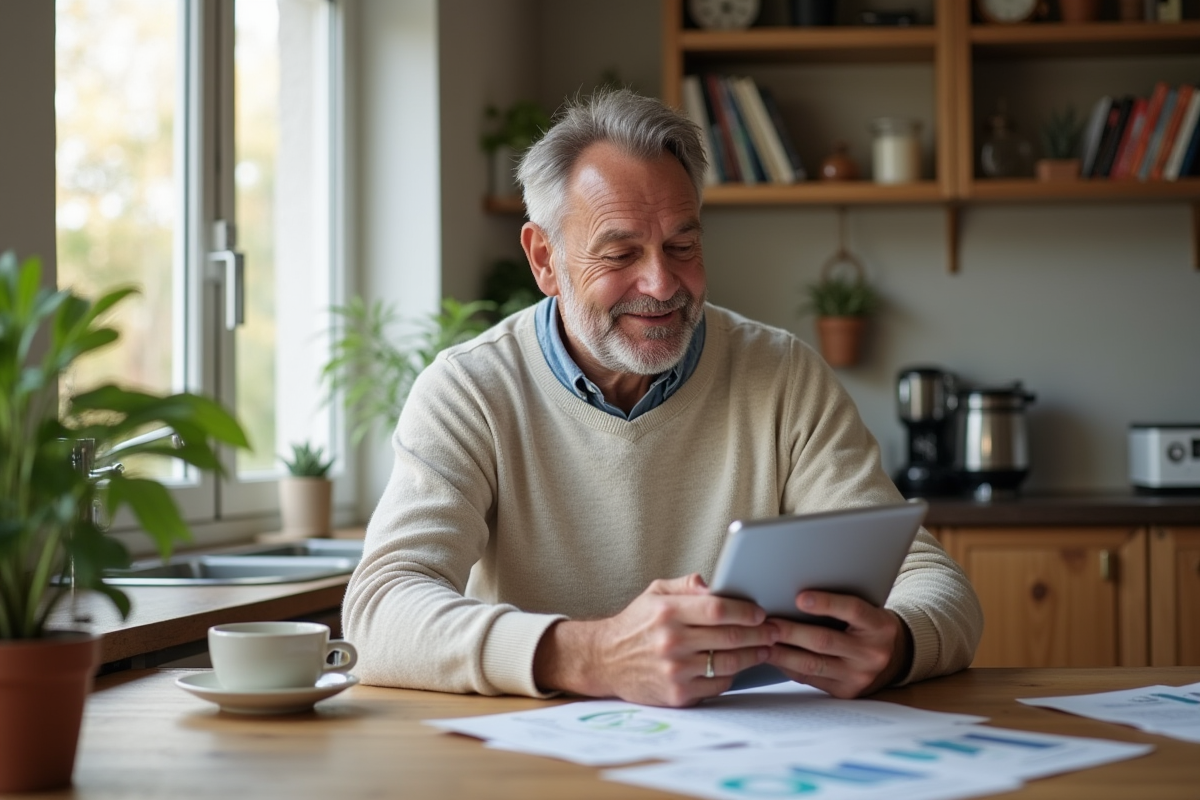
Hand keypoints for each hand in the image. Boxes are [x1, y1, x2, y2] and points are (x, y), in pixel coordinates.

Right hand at [533, 574, 778, 706]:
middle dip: (760, 633)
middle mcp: (671, 641)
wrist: (605, 660)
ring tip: (766, 648)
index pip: (717, 608)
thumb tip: (714, 583)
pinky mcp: (677, 694)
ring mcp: (675, 670)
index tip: (760, 611)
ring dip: (753, 655)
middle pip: (730, 636)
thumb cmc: (635, 623)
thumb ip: (685, 585)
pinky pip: (717, 684)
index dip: (745, 610)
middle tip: (776, 630)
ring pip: (729, 662)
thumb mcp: (654, 593)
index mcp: (667, 612)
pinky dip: (733, 675)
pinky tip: (740, 666)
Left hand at [765, 590, 912, 698]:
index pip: (853, 610)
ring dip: (782, 652)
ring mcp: (858, 676)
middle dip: (790, 631)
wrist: (892, 658)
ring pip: (812, 664)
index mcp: (879, 625)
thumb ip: (841, 605)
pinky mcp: (845, 692)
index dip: (826, 603)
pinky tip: (772, 655)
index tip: (799, 597)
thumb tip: (794, 597)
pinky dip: (787, 666)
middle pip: (825, 640)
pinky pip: (810, 678)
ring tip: (761, 641)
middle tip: (765, 623)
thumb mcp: (867, 610)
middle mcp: (872, 653)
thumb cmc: (868, 626)